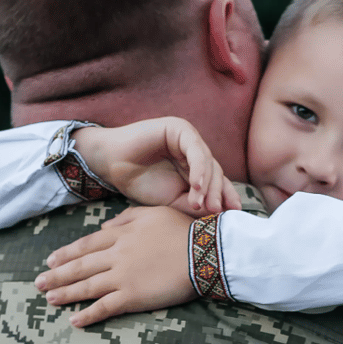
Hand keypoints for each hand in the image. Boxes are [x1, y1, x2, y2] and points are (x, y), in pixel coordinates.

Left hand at [34, 205, 198, 326]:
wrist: (203, 251)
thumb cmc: (183, 230)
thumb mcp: (153, 213)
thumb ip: (127, 218)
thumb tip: (105, 227)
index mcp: (121, 234)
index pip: (87, 245)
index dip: (67, 253)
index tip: (51, 259)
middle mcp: (116, 255)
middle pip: (80, 266)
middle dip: (57, 275)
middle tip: (38, 282)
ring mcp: (122, 277)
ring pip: (87, 286)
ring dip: (66, 293)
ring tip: (49, 299)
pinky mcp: (132, 296)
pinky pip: (105, 307)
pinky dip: (88, 315)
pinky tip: (74, 321)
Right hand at [73, 117, 240, 214]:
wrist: (110, 164)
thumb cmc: (138, 182)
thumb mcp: (171, 200)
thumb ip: (193, 204)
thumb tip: (217, 213)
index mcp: (194, 166)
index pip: (216, 181)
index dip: (226, 196)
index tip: (232, 213)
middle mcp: (194, 150)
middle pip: (216, 172)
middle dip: (219, 193)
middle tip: (218, 212)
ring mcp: (188, 138)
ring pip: (208, 162)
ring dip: (208, 185)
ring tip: (204, 204)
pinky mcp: (180, 129)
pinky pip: (195, 150)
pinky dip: (198, 169)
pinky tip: (196, 186)